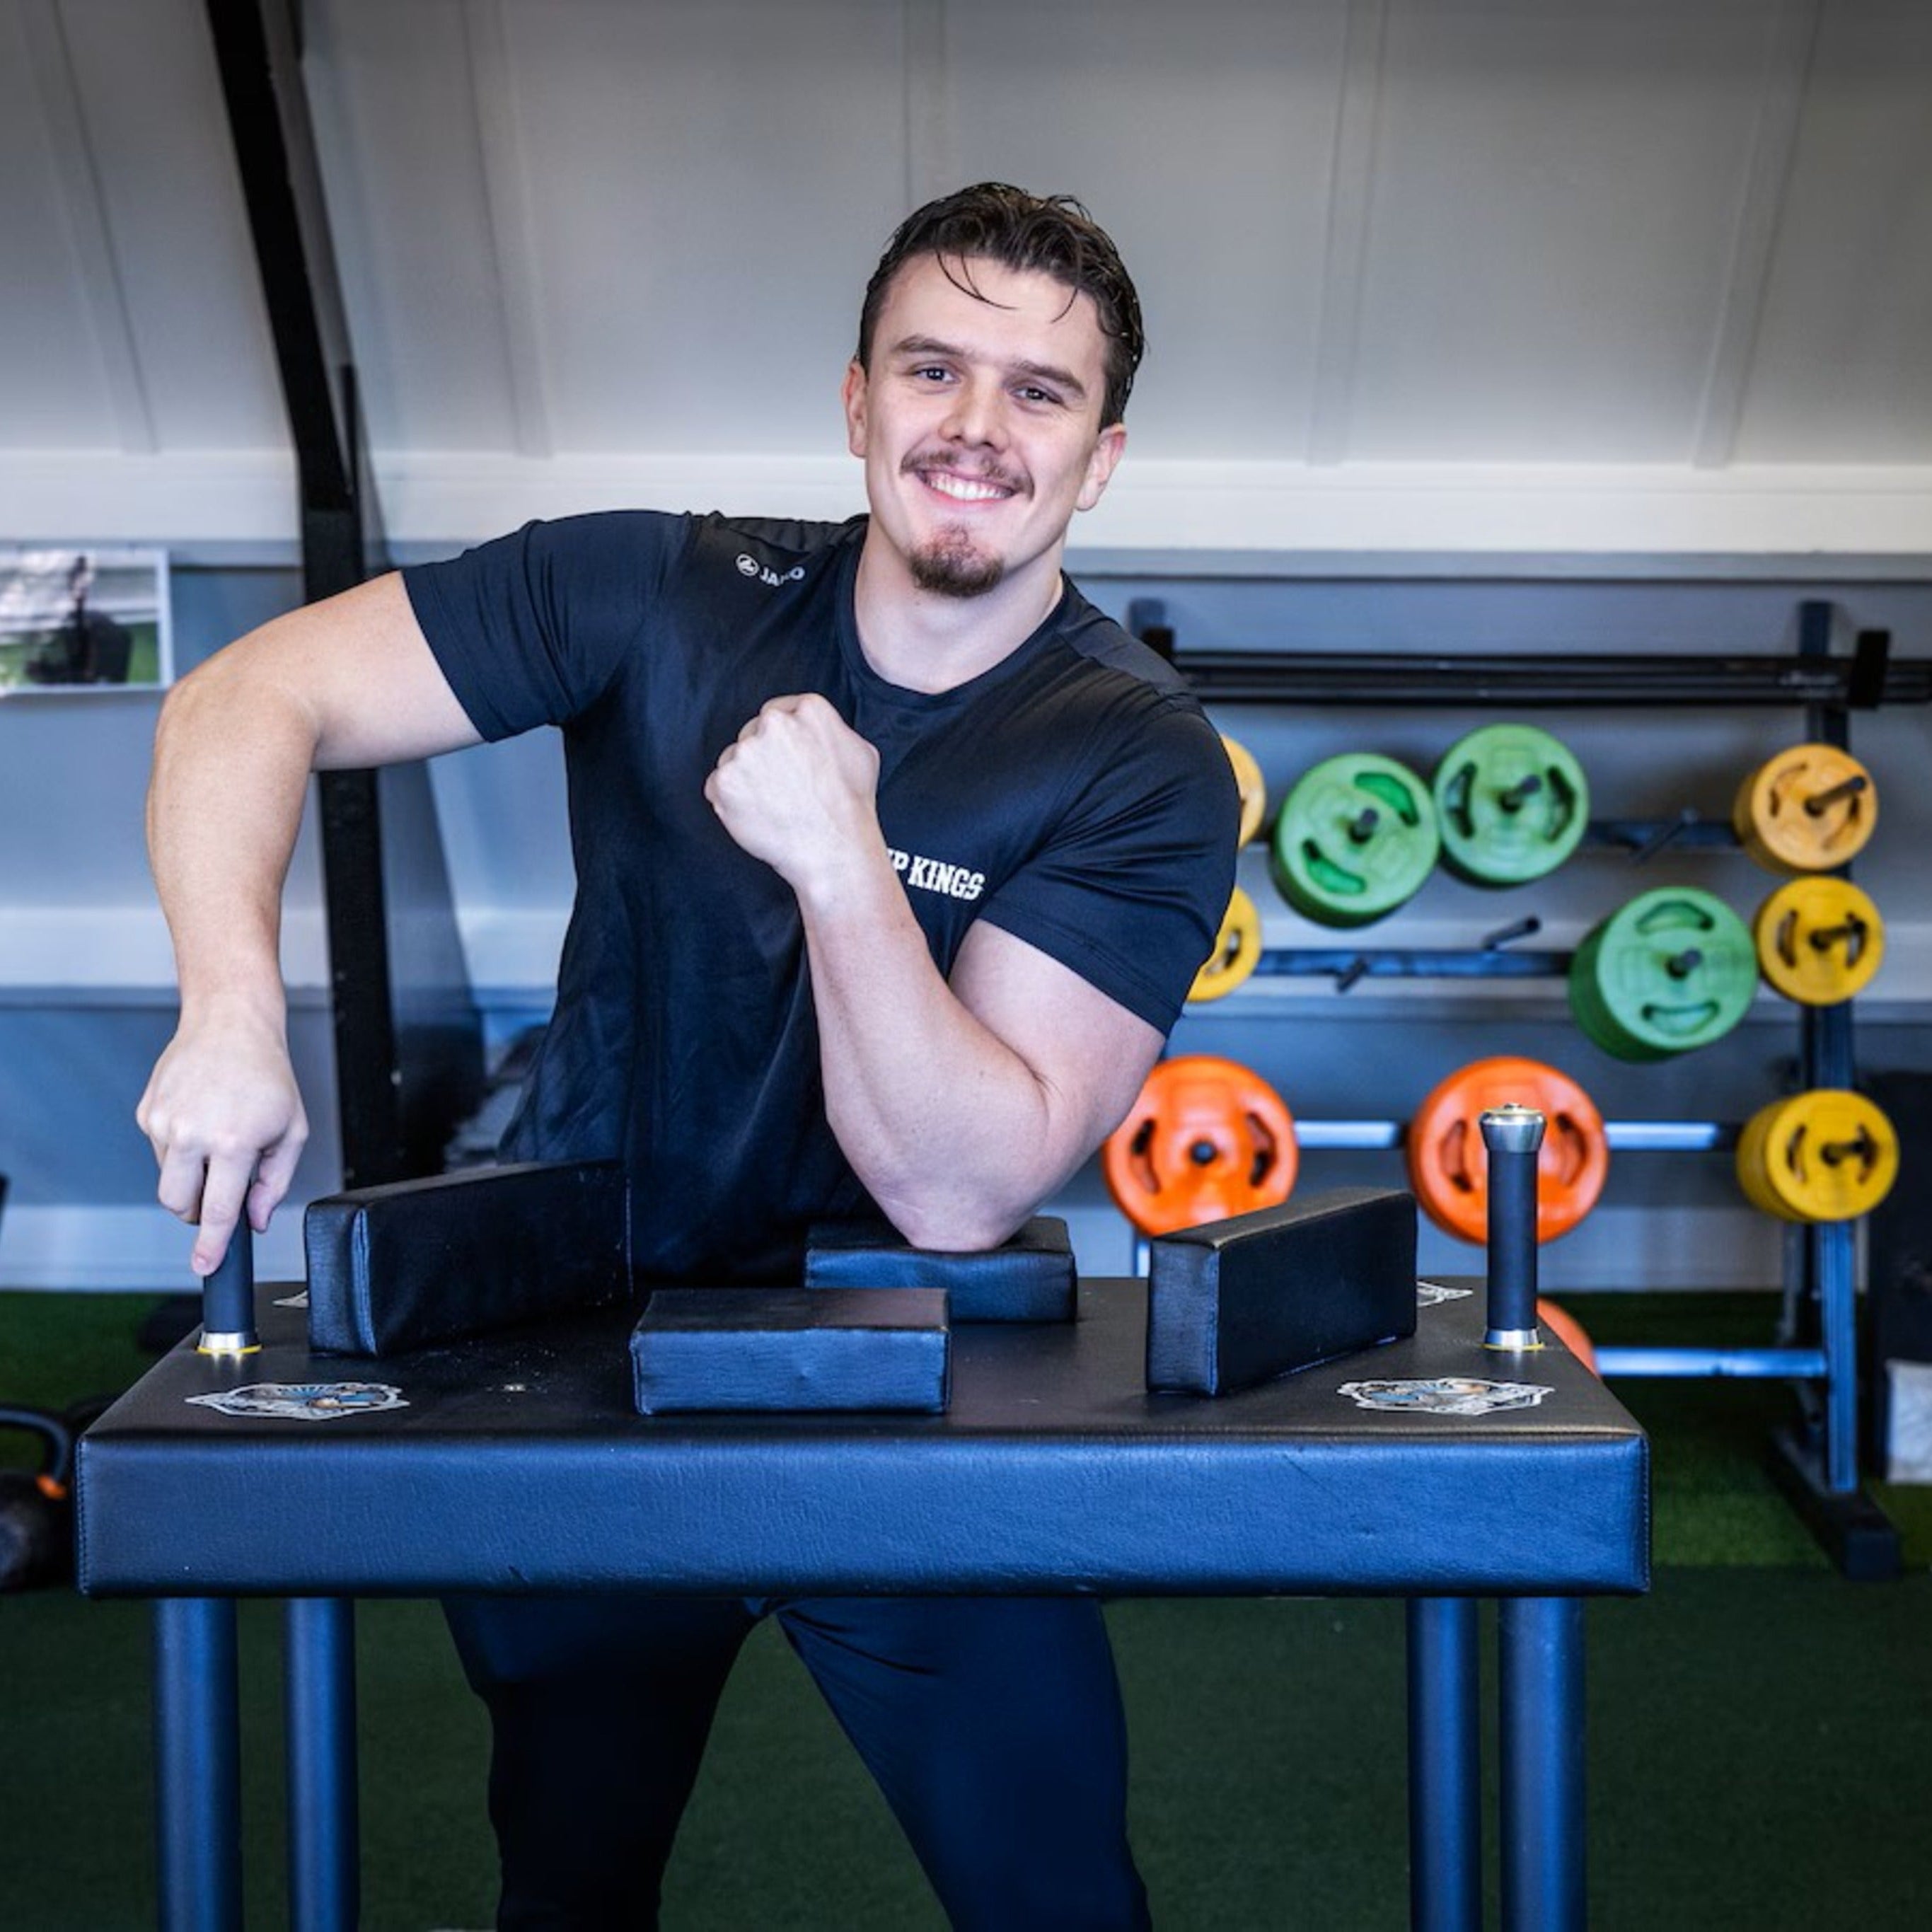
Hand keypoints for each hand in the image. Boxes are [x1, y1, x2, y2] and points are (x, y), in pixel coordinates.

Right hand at [136, 999, 308, 1275]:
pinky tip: (200, 1117)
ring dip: (191, 1173)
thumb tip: (254, 1220)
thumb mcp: (291, 1131)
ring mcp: (164, 1122)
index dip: (212, 1244)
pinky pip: (160, 1150)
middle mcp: (192, 1133)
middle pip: (178, 1203)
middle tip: (220, 1192)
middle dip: (196, 1211)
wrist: (230, 1027)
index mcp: (233, 1141)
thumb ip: (274, 1183)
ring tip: (218, 1136)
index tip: (205, 1265)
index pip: (218, 1208)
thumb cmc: (266, 1077)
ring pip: (168, 1178)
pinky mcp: (147, 1112)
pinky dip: (179, 1147)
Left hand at [704, 694, 883, 898]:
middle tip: (782, 786)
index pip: (778, 711)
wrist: (833, 849)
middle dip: (762, 757)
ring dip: (745, 778)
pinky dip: (730, 801)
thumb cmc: (850, 807)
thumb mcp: (861, 752)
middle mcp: (774, 724)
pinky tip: (757, 814)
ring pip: (733, 759)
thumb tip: (815, 730)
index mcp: (809, 709)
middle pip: (753, 732)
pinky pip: (717, 786)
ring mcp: (745, 752)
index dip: (780, 738)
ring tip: (773, 804)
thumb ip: (832, 730)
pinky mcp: (725, 782)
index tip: (783, 755)